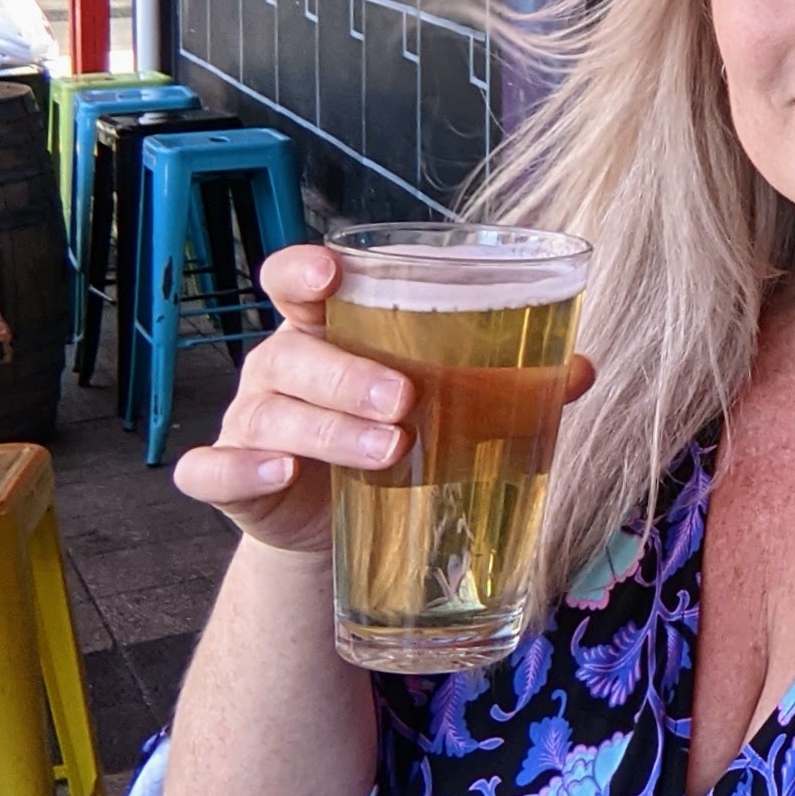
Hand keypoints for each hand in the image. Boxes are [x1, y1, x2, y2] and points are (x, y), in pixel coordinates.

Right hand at [172, 244, 595, 554]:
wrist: (347, 525)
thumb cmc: (396, 435)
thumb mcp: (449, 402)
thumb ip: (506, 380)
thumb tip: (582, 368)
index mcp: (327, 330)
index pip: (296, 283)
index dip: (304, 270)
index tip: (331, 272)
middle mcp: (281, 366)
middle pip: (295, 353)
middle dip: (348, 374)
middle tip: (406, 401)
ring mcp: (251, 422)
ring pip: (271, 414)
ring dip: (327, 430)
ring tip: (388, 451)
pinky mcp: (234, 479)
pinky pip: (212, 470)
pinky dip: (238, 470)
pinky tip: (280, 473)